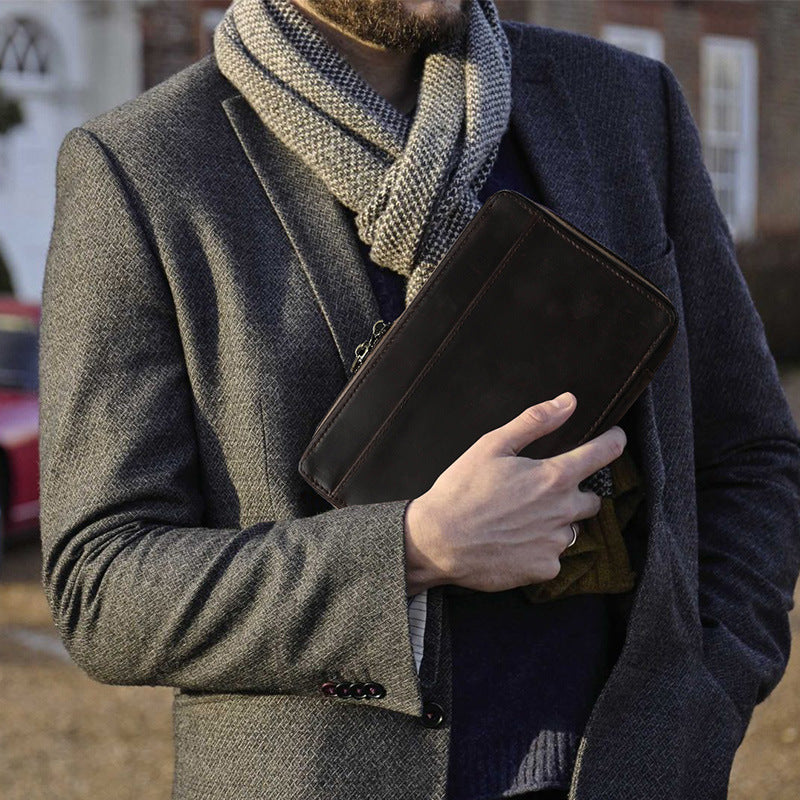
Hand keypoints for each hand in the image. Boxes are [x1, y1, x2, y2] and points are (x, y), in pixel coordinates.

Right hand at [403, 391, 625, 593]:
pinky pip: (553, 557)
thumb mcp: (492, 445)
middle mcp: (563, 511)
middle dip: (573, 494)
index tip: (614, 439)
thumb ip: (535, 421)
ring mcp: (555, 543)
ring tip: (520, 520)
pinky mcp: (544, 569)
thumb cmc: (461, 489)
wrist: (437, 541)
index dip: (613, 442)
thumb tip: (569, 402)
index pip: (604, 454)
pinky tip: (513, 542)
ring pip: (570, 529)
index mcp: (554, 477)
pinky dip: (540, 549)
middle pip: (591, 499)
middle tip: (540, 492)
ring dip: (555, 523)